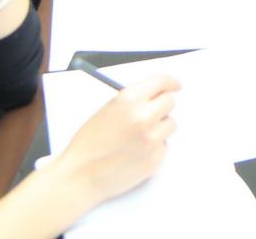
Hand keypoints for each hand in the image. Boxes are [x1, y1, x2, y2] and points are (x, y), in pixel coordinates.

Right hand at [52, 74, 180, 204]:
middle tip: (150, 115)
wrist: (80, 175)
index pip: (161, 81)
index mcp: (129, 100)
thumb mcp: (108, 110)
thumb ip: (133, 100)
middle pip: (170, 102)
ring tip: (137, 138)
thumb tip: (156, 95)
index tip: (175, 85)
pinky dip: (155, 148)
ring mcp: (151, 139)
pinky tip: (135, 153)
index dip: (170, 82)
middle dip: (162, 106)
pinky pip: (164, 145)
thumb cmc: (88, 144)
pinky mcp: (156, 158)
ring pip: (170, 124)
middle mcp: (143, 116)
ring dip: (159, 127)